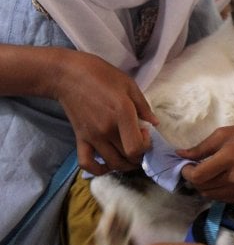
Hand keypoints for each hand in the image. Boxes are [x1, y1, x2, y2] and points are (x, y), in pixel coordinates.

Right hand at [53, 50, 157, 174]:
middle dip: (139, 155)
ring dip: (125, 164)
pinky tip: (107, 164)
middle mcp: (107, 130)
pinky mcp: (80, 139)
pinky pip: (87, 164)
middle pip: (127, 158)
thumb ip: (144, 106)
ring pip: (112, 164)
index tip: (145, 132)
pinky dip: (99, 170)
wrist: (68, 75)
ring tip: (129, 154)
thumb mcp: (129, 84)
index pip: (136, 148)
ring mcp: (92, 136)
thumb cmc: (101, 75)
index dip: (146, 145)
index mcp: (122, 114)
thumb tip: (155, 123)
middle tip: (140, 144)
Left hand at [179, 111, 233, 200]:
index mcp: (230, 158)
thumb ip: (200, 148)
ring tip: (210, 174)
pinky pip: (224, 199)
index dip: (187, 172)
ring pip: (212, 196)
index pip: (198, 176)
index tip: (186, 166)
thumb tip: (179, 155)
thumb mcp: (222, 134)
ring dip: (206, 186)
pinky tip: (222, 180)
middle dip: (195, 179)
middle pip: (203, 187)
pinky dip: (218, 191)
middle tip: (196, 169)